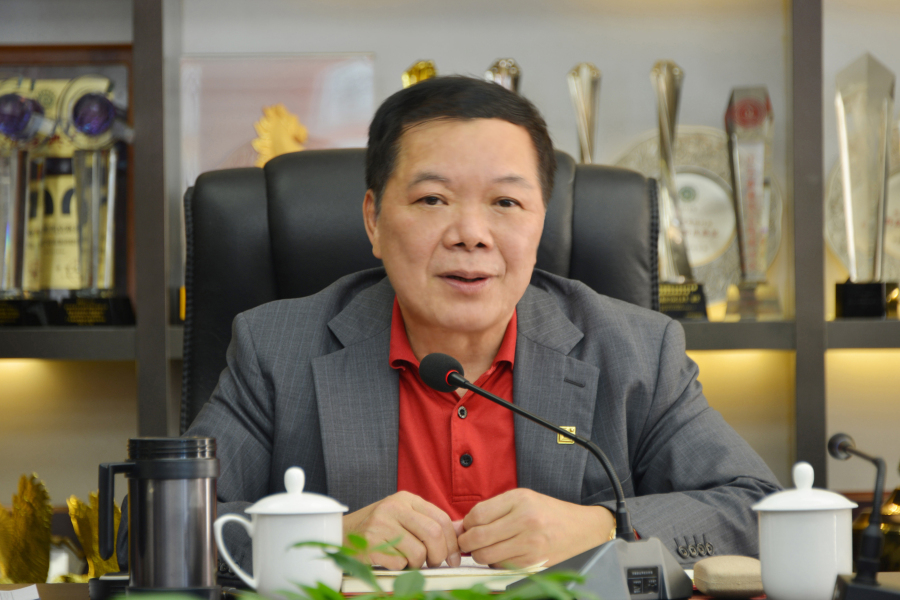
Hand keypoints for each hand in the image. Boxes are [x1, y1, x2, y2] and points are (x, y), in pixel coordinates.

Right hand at [342, 491, 461, 569]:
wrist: (342, 534)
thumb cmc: (378, 527)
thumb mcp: (403, 516)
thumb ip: (428, 521)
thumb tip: (460, 533)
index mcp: (405, 499)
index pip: (441, 518)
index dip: (452, 541)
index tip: (453, 556)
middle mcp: (394, 508)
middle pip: (434, 533)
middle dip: (439, 555)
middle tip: (434, 563)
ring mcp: (381, 525)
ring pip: (419, 552)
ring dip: (418, 564)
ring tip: (408, 561)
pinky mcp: (371, 543)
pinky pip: (400, 563)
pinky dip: (401, 567)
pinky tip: (392, 560)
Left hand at [458, 488, 614, 567]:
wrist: (581, 529)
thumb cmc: (548, 512)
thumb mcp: (522, 499)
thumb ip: (492, 510)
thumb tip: (461, 525)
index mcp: (520, 499)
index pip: (478, 514)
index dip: (466, 524)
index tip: (466, 527)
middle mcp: (525, 520)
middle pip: (479, 537)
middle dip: (466, 543)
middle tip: (466, 543)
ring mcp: (530, 543)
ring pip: (486, 555)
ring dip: (479, 555)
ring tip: (484, 548)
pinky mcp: (533, 562)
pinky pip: (500, 566)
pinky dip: (495, 563)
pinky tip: (502, 554)